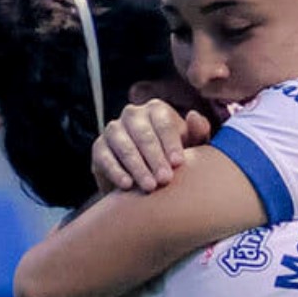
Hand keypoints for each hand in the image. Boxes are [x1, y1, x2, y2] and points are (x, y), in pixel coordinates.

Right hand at [90, 98, 209, 194]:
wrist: (147, 178)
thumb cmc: (173, 158)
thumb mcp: (192, 147)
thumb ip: (198, 133)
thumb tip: (194, 116)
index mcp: (156, 110)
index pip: (163, 123)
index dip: (171, 143)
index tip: (178, 163)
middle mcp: (132, 115)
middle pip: (143, 134)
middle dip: (155, 158)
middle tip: (165, 179)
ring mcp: (113, 130)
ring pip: (124, 145)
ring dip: (137, 166)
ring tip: (150, 186)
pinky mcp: (99, 148)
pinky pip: (105, 157)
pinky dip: (116, 171)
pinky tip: (127, 185)